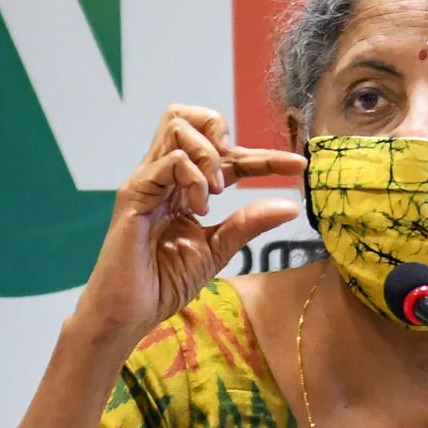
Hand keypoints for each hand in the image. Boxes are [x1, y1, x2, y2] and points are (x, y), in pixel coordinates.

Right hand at [72, 104, 306, 343]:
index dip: (265, 156)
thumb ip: (248, 223)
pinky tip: (199, 205)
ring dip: (208, 152)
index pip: (227, 155)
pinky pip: (170, 160)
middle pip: (187, 116)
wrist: (130, 312)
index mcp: (184, 187)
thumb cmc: (164, 281)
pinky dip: (194, 176)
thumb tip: (290, 206)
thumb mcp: (218, 248)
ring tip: (215, 191)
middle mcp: (164, 176)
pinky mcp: (134, 192)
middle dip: (219, 129)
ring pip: (177, 125)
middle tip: (235, 166)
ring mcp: (148, 181)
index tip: (297, 166)